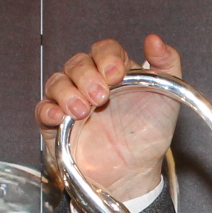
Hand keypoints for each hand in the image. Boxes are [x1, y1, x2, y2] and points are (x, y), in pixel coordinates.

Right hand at [36, 35, 182, 201]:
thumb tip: (155, 39)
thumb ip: (167, 64)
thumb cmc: (150, 134)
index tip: (116, 73)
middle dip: (87, 76)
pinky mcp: (57, 126)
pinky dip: (48, 110)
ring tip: (83, 111)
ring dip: (67, 92)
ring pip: (57, 82)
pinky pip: (43, 110)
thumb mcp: (169, 97)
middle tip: (101, 97)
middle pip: (77, 63)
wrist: (136, 172)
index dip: (106, 57)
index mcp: (115, 72)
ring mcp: (72, 103)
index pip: (103, 50)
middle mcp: (91, 83)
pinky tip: (59, 116)